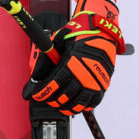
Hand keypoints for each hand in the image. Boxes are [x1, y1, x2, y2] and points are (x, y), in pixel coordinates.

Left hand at [23, 0, 125, 114]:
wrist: (101, 31)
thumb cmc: (77, 34)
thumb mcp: (57, 41)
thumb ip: (46, 59)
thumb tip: (35, 76)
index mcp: (71, 63)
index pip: (53, 84)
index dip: (42, 93)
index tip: (35, 95)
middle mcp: (84, 75)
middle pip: (64, 96)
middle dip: (51, 100)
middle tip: (45, 99)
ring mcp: (95, 82)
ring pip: (78, 103)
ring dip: (65, 107)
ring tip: (57, 105)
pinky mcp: (104, 85)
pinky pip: (92, 102)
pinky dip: (82, 107)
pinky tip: (74, 106)